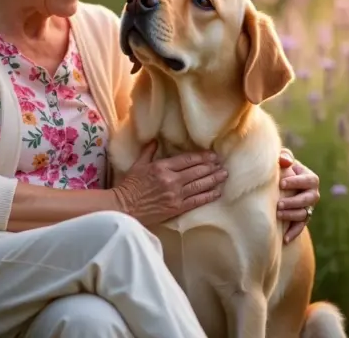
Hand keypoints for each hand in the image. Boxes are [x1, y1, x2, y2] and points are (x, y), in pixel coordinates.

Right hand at [113, 141, 227, 225]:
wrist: (124, 208)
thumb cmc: (129, 186)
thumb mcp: (137, 165)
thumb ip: (149, 152)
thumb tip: (155, 141)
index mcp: (162, 167)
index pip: (187, 160)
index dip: (202, 157)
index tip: (212, 155)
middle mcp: (171, 179)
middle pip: (197, 171)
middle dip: (211, 167)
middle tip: (222, 164)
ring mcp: (175, 195)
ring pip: (200, 184)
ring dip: (214, 179)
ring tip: (224, 174)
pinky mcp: (177, 208)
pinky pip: (196, 201)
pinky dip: (208, 195)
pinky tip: (217, 192)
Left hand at [276, 149, 319, 243]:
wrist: (278, 186)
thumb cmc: (280, 168)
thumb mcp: (282, 160)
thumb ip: (284, 156)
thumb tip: (285, 161)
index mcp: (309, 178)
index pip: (309, 180)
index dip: (296, 182)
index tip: (281, 184)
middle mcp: (312, 193)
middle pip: (309, 199)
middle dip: (294, 201)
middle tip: (279, 203)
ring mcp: (308, 207)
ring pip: (304, 213)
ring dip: (292, 215)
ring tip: (278, 215)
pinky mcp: (302, 219)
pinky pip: (300, 227)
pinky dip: (293, 232)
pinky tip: (284, 238)